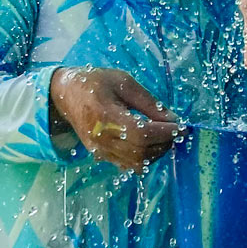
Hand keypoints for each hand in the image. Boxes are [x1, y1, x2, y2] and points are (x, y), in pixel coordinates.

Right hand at [51, 67, 180, 169]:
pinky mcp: (100, 155)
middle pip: (141, 151)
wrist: (64, 94)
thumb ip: (149, 103)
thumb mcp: (124, 83)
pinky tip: (150, 143)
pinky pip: (128, 164)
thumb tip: (173, 119)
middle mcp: (101, 138)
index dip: (165, 133)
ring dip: (156, 152)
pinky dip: (144, 157)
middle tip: (175, 130)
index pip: (141, 133)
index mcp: (104, 115)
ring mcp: (99, 150)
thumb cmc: (94, 82)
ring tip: (164, 136)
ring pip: (136, 162)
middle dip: (164, 143)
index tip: (182, 127)